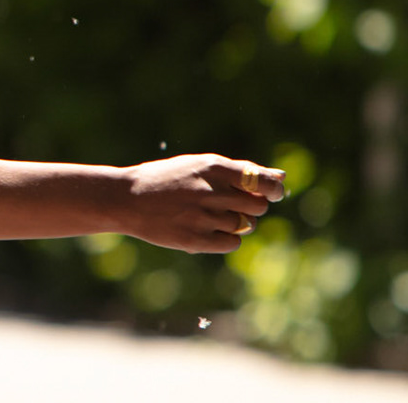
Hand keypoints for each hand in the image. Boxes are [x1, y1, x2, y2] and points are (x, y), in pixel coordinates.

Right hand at [117, 154, 285, 253]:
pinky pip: (232, 242)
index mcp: (211, 167)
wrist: (127, 198)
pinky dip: (226, 237)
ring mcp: (202, 217)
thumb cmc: (168, 179)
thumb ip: (240, 171)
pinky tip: (207, 228)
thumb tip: (281, 178)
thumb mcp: (199, 166)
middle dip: (252, 206)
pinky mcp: (195, 239)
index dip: (273, 190)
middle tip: (233, 204)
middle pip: (257, 206)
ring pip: (245, 225)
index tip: (270, 193)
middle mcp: (209, 191)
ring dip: (236, 222)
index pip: (262, 181)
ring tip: (211, 214)